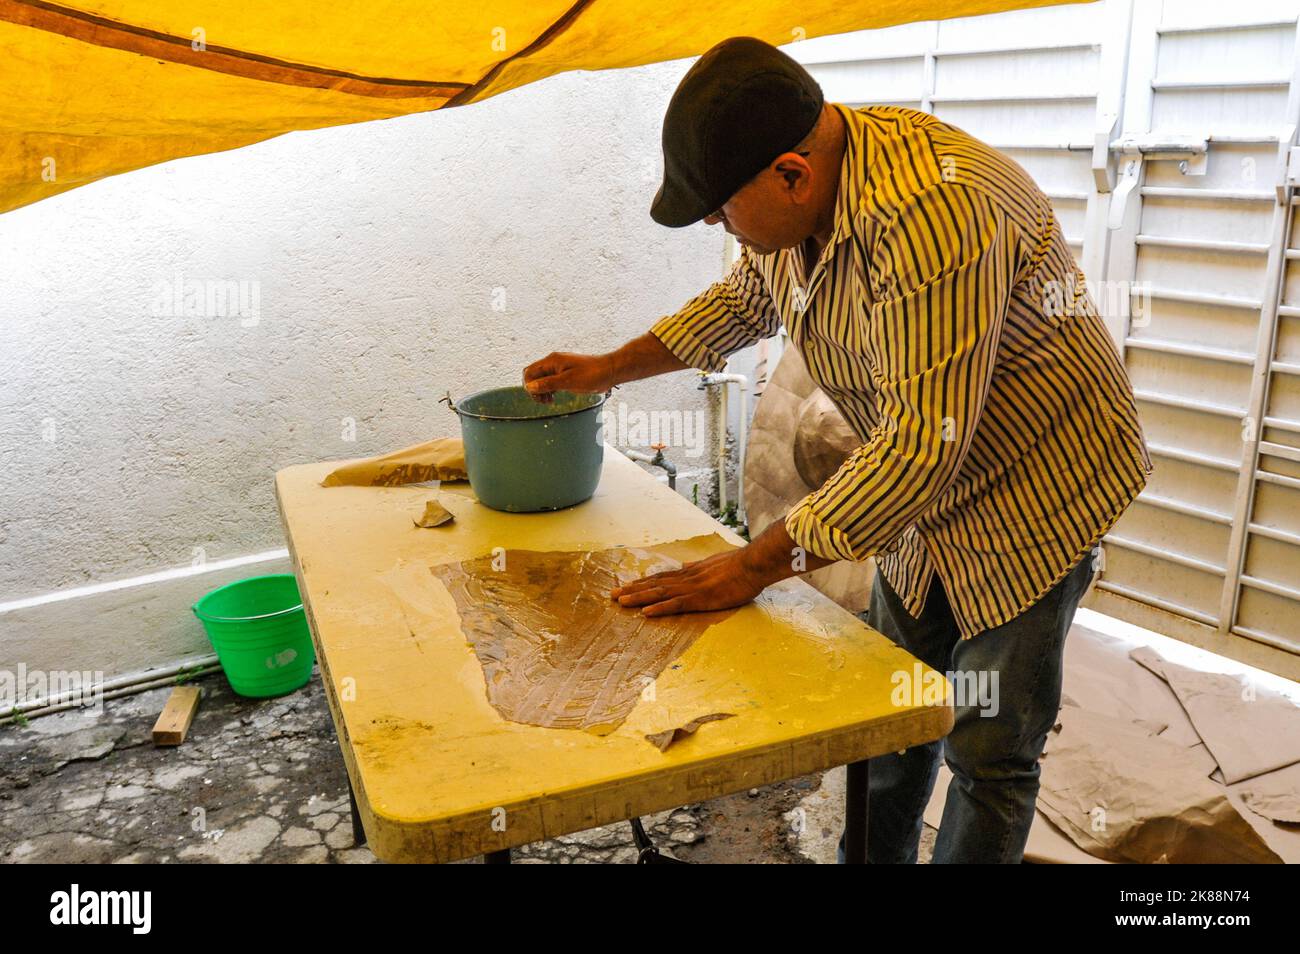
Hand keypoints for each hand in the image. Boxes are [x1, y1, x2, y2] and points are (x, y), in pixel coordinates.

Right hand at [522, 352, 613, 403]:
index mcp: (552, 361)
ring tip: (550, 401)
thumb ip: (548, 384)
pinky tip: (554, 397)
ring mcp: (559, 368)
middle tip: (545, 401)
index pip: (529, 372)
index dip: (529, 386)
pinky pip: (550, 381)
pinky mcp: (565, 374)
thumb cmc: (592, 375)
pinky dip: (549, 390)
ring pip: (541, 379)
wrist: (609, 371)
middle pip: (533, 375)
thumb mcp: (568, 381)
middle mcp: (553, 362)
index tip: (540, 397)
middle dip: (534, 389)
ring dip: (541, 391)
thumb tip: (530, 387)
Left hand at [612, 519, 836, 616]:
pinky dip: (660, 608)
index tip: (626, 586)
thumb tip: (682, 566)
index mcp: (691, 572)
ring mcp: (692, 588)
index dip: (642, 583)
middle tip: (612, 595)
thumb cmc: (740, 565)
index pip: (661, 578)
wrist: (753, 564)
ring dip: (638, 597)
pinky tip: (645, 613)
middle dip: (632, 589)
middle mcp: (687, 578)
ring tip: (620, 602)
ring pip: (659, 593)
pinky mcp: (701, 598)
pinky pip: (676, 604)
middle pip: (654, 584)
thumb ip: (697, 567)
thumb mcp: (714, 563)